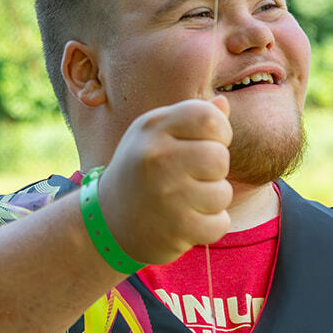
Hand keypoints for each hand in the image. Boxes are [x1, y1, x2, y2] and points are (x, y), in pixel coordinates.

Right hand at [96, 96, 232, 264]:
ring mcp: (165, 195)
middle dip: (214, 171)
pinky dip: (209, 226)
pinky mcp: (175, 228)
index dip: (219, 133)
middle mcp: (156, 157)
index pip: (209, 118)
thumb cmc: (144, 171)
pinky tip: (185, 223)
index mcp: (152, 127)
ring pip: (223, 193)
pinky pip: (220, 224)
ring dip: (211, 202)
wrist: (109, 222)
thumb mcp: (157, 136)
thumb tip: (223, 104)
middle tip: (191, 179)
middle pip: (220, 157)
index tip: (205, 145)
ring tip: (184, 201)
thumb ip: (192, 119)